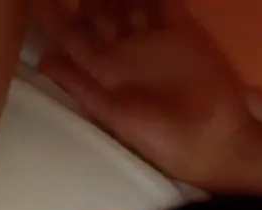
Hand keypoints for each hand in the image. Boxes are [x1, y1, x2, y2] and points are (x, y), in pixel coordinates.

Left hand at [34, 0, 251, 186]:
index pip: (72, 37)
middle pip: (98, 11)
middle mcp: (126, 53)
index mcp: (105, 74)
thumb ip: (83, 87)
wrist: (218, 143)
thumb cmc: (164, 141)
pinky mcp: (182, 30)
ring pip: (128, 0)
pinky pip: (163, 0)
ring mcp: (154, 39)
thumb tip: (43, 62)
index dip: (54, 15)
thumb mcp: (116, 116)